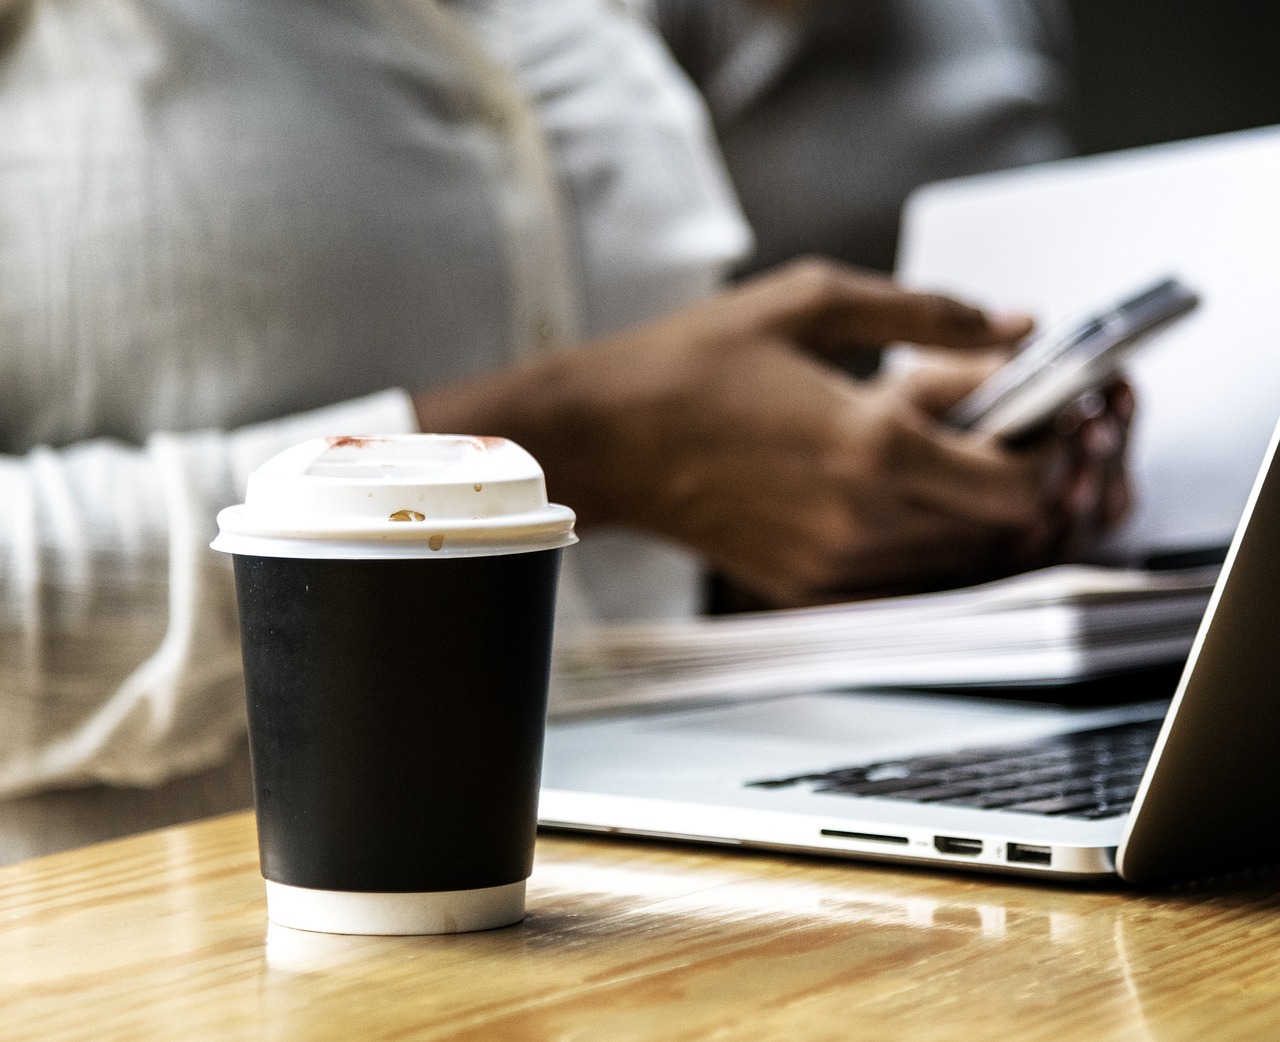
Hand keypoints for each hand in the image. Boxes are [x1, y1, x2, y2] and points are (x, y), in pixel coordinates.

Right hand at [415, 258, 1128, 605]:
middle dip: (1013, 475)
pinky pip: (901, 579)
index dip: (1048, 448)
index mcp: (875, 447)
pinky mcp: (805, 586)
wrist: (607, 436)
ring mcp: (832, 565)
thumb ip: (929, 314)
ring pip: (955, 559)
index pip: (1019, 482)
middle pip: (998, 528)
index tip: (1044, 412)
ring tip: (929, 449)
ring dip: (967, 509)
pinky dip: (920, 541)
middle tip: (991, 422)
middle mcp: (863, 521)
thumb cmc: (695, 363)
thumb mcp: (814, 302)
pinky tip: (891, 489)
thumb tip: (1013, 328)